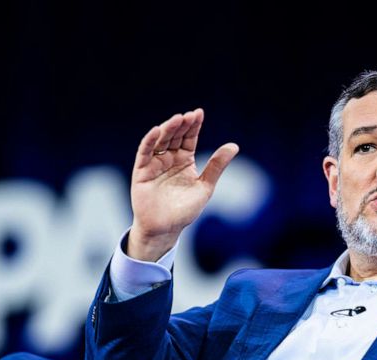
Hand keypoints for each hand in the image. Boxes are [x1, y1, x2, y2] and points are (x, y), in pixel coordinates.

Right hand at [128, 108, 238, 261]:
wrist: (166, 229)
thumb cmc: (185, 210)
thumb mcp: (205, 187)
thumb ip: (216, 166)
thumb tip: (234, 146)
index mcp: (184, 160)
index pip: (189, 138)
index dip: (193, 126)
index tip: (199, 113)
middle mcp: (169, 159)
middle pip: (175, 137)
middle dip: (181, 125)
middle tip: (189, 116)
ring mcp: (154, 164)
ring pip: (160, 141)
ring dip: (167, 129)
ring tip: (177, 119)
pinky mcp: (142, 171)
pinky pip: (144, 152)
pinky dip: (149, 141)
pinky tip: (156, 131)